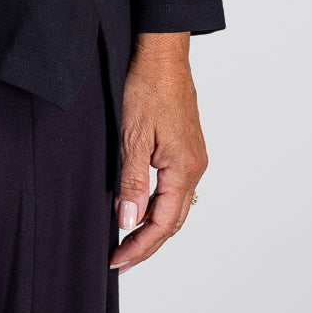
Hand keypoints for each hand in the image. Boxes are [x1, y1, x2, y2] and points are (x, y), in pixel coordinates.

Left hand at [110, 34, 207, 274]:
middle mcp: (195, 167)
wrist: (161, 52)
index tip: (117, 260)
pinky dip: (157, 202)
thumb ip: (131, 181)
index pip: (163, 224)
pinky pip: (174, 186)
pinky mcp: (185, 145)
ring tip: (126, 239)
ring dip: (152, 225)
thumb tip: (127, 221)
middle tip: (119, 259)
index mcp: (184, 168)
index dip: (140, 246)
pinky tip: (140, 204)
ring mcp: (193, 156)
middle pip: (173, 220)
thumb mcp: (133, 136)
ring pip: (174, 204)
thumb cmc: (147, 85)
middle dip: (146, 243)